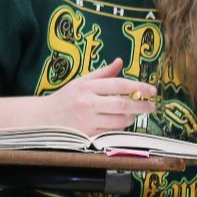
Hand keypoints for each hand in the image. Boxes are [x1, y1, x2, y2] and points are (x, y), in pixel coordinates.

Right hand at [40, 58, 156, 134]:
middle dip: (142, 105)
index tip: (152, 90)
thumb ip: (103, 73)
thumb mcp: (81, 81)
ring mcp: (88, 120)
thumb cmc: (65, 98)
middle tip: (152, 106)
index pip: (119, 85)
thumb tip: (120, 61)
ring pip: (120, 120)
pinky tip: (120, 122)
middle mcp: (88, 102)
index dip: (139, 87)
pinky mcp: (88, 134)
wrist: (44, 118)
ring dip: (131, 118)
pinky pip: (112, 132)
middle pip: (123, 104)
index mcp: (87, 86)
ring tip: (133, 114)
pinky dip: (120, 127)